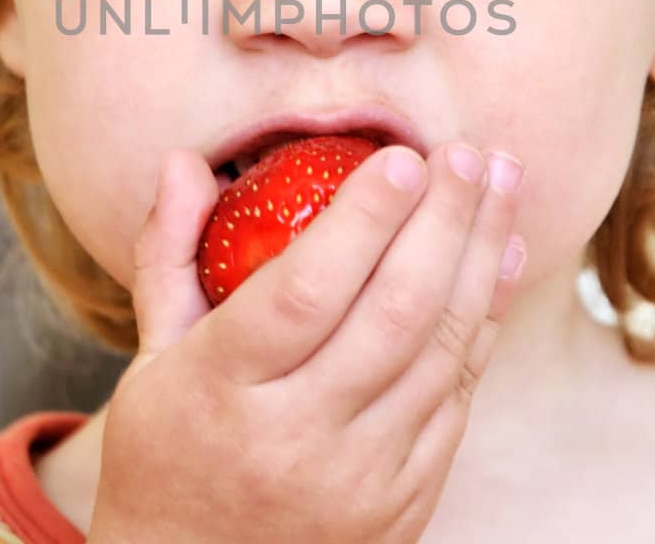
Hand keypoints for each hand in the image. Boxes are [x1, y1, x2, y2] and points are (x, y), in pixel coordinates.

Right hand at [88, 140, 527, 543]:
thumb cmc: (168, 454)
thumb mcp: (150, 358)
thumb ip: (168, 253)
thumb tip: (183, 162)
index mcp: (221, 390)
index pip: (305, 293)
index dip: (362, 221)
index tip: (401, 157)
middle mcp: (295, 437)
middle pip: (392, 314)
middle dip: (444, 222)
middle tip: (470, 154)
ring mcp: (358, 477)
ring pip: (439, 352)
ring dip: (481, 260)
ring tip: (504, 184)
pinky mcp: (403, 502)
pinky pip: (456, 397)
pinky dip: (484, 322)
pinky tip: (499, 261)